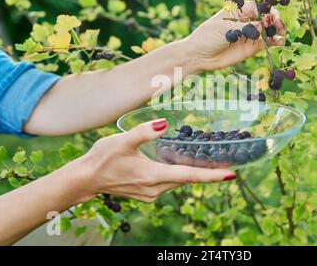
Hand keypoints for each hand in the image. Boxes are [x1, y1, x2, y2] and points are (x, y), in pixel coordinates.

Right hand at [78, 119, 235, 202]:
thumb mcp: (122, 141)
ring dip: (193, 172)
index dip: (211, 175)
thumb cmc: (102, 159)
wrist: (85, 179)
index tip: (231, 173)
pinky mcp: (147, 193)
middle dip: (207, 172)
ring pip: (179, 181)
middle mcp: (155, 189)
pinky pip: (169, 183)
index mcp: (153, 176)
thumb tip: (164, 123)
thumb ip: (144, 132)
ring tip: (210, 161)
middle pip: (187, 179)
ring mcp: (151, 194)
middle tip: (226, 160)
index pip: (189, 176)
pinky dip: (179, 174)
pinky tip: (182, 163)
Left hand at [186, 1, 285, 70]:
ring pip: (268, 30)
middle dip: (275, 20)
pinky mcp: (251, 47)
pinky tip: (279, 42)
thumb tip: (263, 24)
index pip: (258, 6)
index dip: (268, 10)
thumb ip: (244, 27)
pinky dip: (274, 42)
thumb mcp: (225, 29)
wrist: (199, 56)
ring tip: (282, 36)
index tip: (272, 17)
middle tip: (279, 27)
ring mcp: (250, 34)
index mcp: (238, 10)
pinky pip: (266, 42)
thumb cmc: (207, 36)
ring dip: (277, 31)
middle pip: (266, 17)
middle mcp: (246, 21)